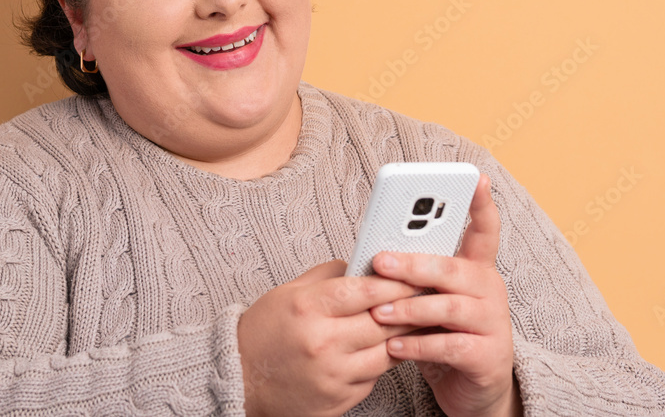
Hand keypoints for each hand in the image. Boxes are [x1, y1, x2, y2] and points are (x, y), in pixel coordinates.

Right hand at [237, 260, 419, 416]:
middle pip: (383, 321)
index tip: (413, 274)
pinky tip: (383, 347)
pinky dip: (381, 360)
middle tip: (425, 295)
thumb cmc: (262, 333)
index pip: (365, 290)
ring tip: (413, 321)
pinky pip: (375, 376)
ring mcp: (332, 375)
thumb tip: (362, 265)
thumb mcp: (288, 291)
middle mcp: (322, 343)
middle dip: (408, 306)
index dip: (395, 280)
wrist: (239, 380)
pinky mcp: (339, 399)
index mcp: (307, 309)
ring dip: (403, 335)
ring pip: (387, 351)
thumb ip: (328, 275)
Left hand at [368, 174, 521, 416]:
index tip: (475, 178)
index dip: (481, 204)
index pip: (484, 230)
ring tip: (379, 312)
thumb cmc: (445, 334)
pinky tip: (394, 347)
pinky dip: (418, 346)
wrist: (474, 390)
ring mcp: (492, 322)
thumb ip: (416, 278)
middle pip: (452, 268)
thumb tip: (375, 255)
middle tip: (380, 261)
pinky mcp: (488, 355)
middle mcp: (489, 289)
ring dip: (409, 309)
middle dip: (413, 263)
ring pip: (449, 306)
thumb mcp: (432, 300)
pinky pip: (450, 345)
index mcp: (476, 269)